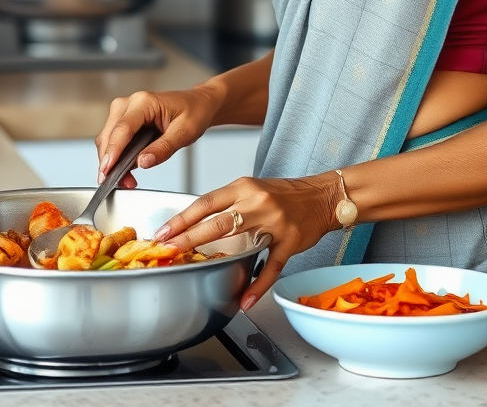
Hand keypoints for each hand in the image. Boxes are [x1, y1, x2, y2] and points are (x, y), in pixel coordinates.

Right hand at [95, 87, 221, 186]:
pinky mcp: (125, 119)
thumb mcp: (185, 132)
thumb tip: (143, 162)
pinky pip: (114, 140)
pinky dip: (116, 156)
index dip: (113, 151)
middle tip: (121, 183)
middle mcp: (131, 103)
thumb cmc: (194, 112)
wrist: (199, 104)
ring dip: (112, 161)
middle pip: (110, 135)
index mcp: (145, 102)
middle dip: (110, 161)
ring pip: (108, 139)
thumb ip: (163, 148)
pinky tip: (126, 170)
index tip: (107, 170)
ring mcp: (125, 110)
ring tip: (127, 180)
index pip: (123, 128)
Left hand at [153, 174, 339, 309]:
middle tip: (167, 248)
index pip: (206, 202)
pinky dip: (257, 286)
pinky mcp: (290, 242)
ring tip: (198, 270)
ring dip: (215, 257)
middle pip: (216, 221)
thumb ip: (229, 203)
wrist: (322, 196)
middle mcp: (257, 202)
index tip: (164, 231)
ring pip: (239, 241)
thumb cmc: (285, 194)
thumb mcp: (253, 189)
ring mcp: (274, 222)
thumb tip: (198, 220)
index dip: (183, 218)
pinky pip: (271, 267)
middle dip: (188, 236)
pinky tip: (245, 300)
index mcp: (244, 187)